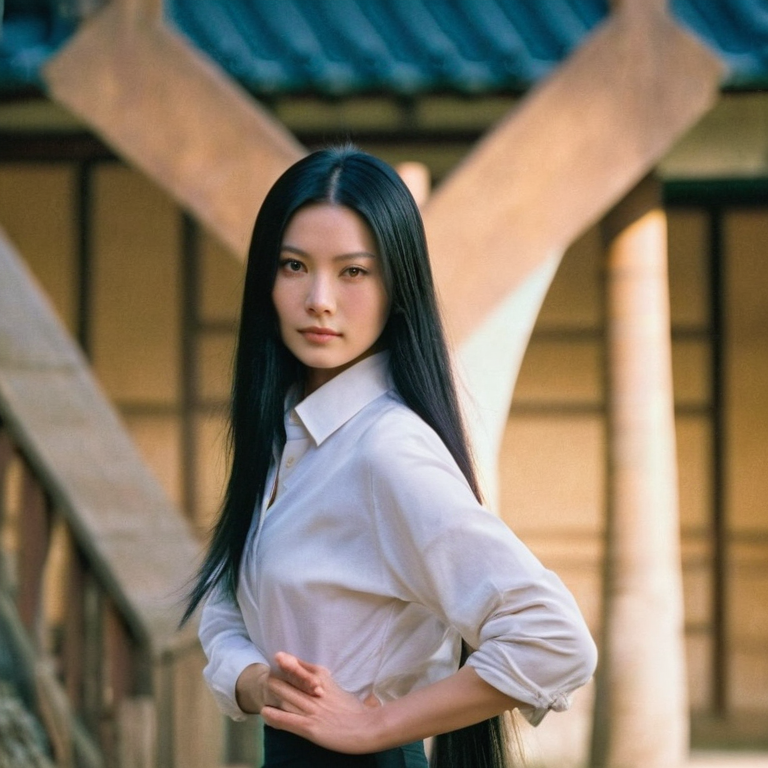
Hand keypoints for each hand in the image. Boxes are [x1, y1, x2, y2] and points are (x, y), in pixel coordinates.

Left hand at [260, 652, 381, 753]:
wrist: (368, 727)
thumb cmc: (357, 710)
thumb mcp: (341, 689)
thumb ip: (328, 682)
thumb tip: (317, 680)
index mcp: (325, 680)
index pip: (303, 669)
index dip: (289, 664)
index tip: (278, 656)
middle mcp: (316, 692)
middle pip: (292, 680)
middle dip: (277, 676)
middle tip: (266, 673)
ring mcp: (312, 710)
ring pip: (287, 697)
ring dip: (273, 692)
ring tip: (262, 687)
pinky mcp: (310, 727)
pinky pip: (288, 720)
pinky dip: (275, 715)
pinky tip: (264, 712)